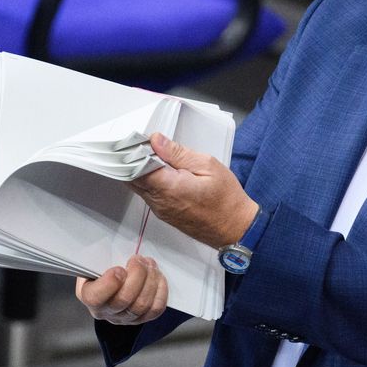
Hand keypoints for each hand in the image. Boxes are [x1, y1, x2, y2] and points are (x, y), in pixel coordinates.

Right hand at [75, 254, 167, 325]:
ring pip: (142, 304)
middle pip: (125, 299)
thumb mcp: (94, 260)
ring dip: (150, 280)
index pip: (95, 298)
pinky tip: (157, 276)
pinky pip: (156, 309)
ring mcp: (125, 318)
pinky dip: (160, 291)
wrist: (110, 282)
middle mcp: (106, 312)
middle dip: (137, 275)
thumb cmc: (101, 269)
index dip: (110, 283)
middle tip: (138, 259)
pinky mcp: (142, 318)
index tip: (119, 268)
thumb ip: (100, 257)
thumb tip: (113, 246)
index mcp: (89, 296)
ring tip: (149, 263)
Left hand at [129, 133, 257, 248]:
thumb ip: (178, 153)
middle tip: (145, 144)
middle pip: (131, 178)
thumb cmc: (226, 199)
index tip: (140, 139)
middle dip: (134, 160)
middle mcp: (160, 201)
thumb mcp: (207, 165)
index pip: (135, 167)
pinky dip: (149, 181)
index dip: (134, 151)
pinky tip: (161, 172)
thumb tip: (156, 141)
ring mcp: (160, 210)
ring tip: (155, 156)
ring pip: (138, 186)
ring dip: (141, 170)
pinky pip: (148, 194)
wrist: (235, 227)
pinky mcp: (164, 213)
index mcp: (169, 187)